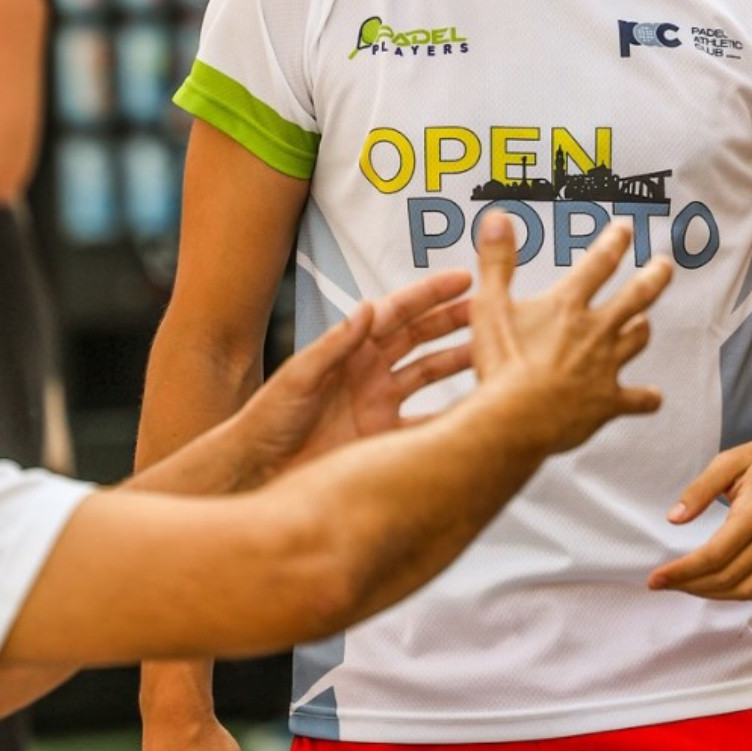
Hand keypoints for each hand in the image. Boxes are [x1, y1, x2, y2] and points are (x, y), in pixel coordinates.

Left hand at [242, 267, 473, 473]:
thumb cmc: (268, 419)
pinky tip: (473, 410)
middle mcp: (368, 371)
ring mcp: (379, 402)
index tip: (463, 280)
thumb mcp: (300, 377)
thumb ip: (334, 344)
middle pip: (421, 337)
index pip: (397, 313)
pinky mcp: (382, 436)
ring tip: (493, 352)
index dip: (430, 296)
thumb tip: (365, 308)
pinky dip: (449, 416)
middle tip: (492, 309)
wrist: (257, 470)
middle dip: (456, 321)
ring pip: (430, 374)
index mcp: (349, 349)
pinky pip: (424, 422)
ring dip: (459, 361)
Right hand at [472, 213, 669, 451]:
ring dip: (641, 328)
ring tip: (644, 322)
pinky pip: (636, 399)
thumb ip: (496, 262)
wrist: (516, 419)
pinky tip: (652, 398)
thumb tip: (497, 220)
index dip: (614, 242)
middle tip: (664, 265)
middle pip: (636, 296)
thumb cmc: (502, 365)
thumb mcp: (490, 306)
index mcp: (568, 306)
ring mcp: (605, 366)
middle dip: (654, 277)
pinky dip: (646, 398)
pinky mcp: (607, 401)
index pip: (599, 264)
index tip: (624, 230)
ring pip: (636, 339)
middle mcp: (594, 331)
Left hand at [647, 418, 751, 599]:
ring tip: (682, 585)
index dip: (682, 571)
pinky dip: (734, 593)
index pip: (715, 555)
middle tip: (661, 582)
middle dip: (689, 585)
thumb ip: (700, 490)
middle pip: (727, 577)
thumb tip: (673, 519)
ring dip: (709, 594)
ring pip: (744, 590)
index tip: (656, 578)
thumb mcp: (729, 461)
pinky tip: (712, 585)